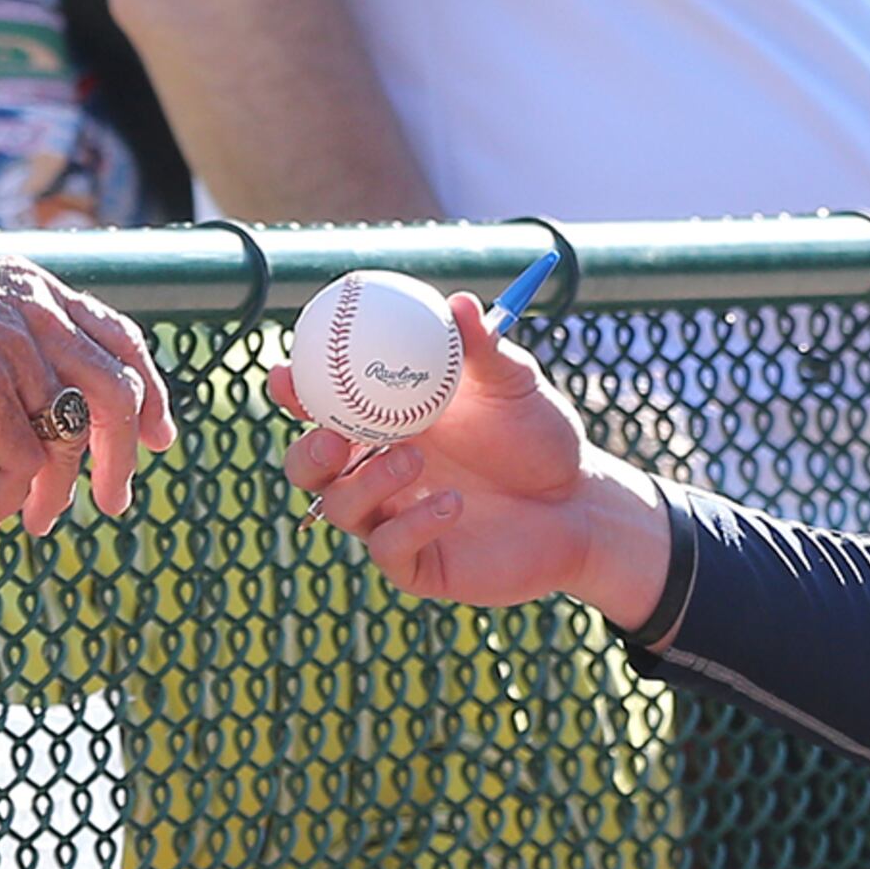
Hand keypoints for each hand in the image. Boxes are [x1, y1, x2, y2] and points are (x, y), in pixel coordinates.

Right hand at [0, 227, 174, 532]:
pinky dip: (14, 493)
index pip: (122, 338)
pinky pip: (22, 456)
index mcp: (38, 289)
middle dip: (123, 456)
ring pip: (70, 433)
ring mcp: (12, 350)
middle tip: (116, 501)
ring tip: (41, 522)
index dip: (150, 392)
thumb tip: (36, 382)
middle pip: (117, 391)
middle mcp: (37, 314)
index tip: (157, 436)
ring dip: (61, 489)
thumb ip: (11, 326)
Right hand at [281, 294, 672, 618]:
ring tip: (414, 458)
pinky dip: (411, 524)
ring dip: (366, 483)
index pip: (322, 408)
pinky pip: (389, 549)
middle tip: (334, 437)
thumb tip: (458, 303)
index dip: (294, 394)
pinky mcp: (418, 565)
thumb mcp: (515, 386)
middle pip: (309, 468)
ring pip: (341, 509)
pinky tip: (451, 504)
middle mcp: (378, 471)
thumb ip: (485, 349)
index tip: (287, 375)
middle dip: (307, 453)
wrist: (582, 501)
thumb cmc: (540, 437)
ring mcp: (393, 519)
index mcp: (386, 422)